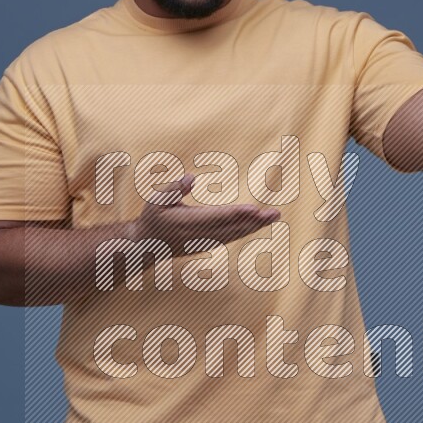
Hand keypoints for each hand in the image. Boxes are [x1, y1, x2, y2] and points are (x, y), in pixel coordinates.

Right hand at [131, 173, 279, 251]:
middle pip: (232, 228)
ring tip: (274, 216)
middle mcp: (198, 235)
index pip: (216, 217)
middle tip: (275, 213)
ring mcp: (205, 243)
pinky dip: (246, 231)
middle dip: (255, 221)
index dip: (236, 213)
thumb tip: (191, 177)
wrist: (148, 245)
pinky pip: (231, 238)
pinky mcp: (208, 245)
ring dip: (255, 226)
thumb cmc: (153, 217)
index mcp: (186, 222)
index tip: (254, 209)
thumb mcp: (156, 200)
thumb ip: (173, 188)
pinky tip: (259, 224)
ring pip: (234, 235)